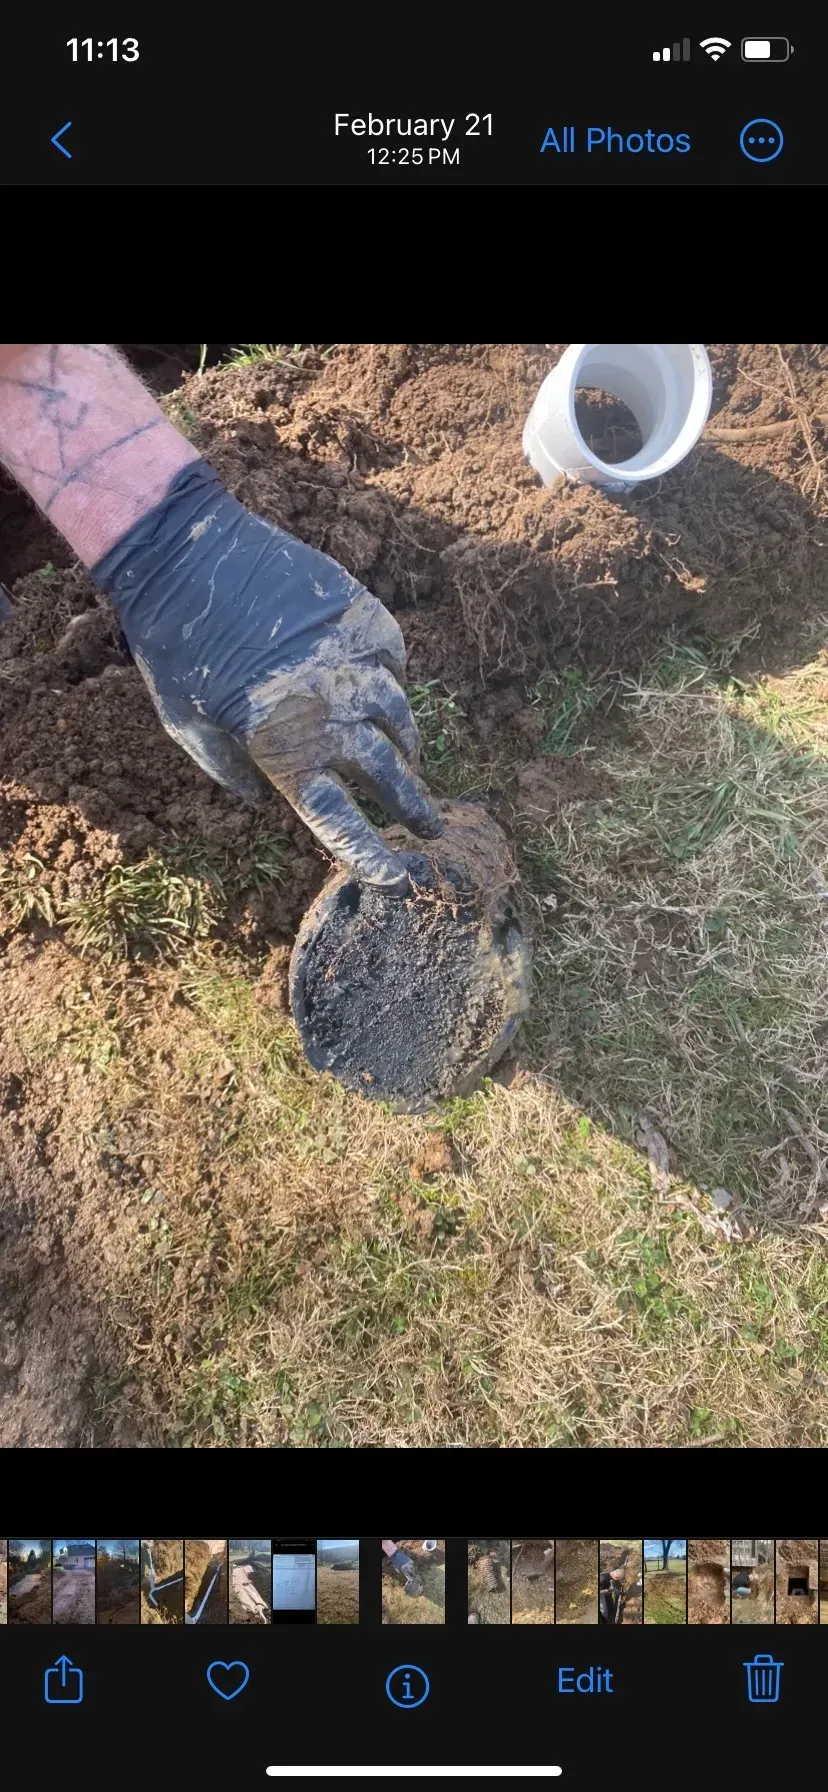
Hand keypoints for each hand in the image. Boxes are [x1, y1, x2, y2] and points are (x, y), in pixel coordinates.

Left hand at [90, 459, 441, 887]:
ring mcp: (354, 663)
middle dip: (414, 806)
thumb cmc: (175, 646)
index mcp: (284, 750)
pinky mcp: (363, 617)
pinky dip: (391, 678)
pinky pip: (393, 659)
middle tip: (429, 825)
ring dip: (405, 744)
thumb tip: (263, 802)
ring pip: (399, 716)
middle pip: (389, 774)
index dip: (368, 852)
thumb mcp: (186, 725)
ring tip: (407, 757)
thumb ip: (230, 771)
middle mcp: (331, 713)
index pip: (338, 819)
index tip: (393, 873)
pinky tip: (383, 684)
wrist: (188, 554)